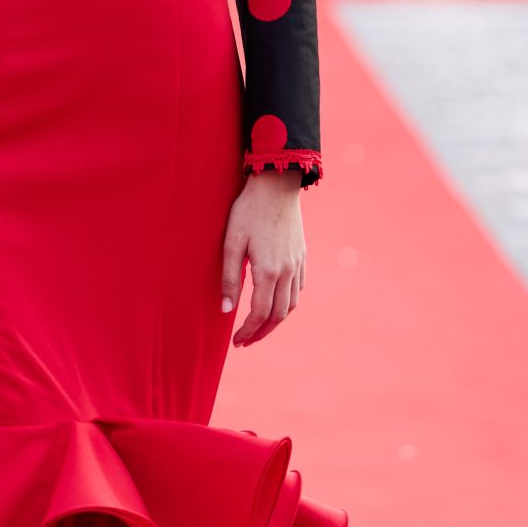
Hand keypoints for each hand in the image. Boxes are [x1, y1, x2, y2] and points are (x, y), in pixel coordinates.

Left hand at [221, 169, 305, 347]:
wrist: (276, 185)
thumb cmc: (248, 211)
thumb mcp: (231, 242)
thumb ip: (229, 277)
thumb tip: (226, 309)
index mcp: (267, 270)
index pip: (259, 313)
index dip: (248, 331)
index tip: (236, 342)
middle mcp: (286, 272)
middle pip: (278, 315)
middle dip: (261, 332)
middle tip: (246, 341)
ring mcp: (297, 264)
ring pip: (291, 304)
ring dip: (276, 321)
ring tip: (260, 327)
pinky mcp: (301, 256)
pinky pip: (298, 288)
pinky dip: (287, 303)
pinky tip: (276, 303)